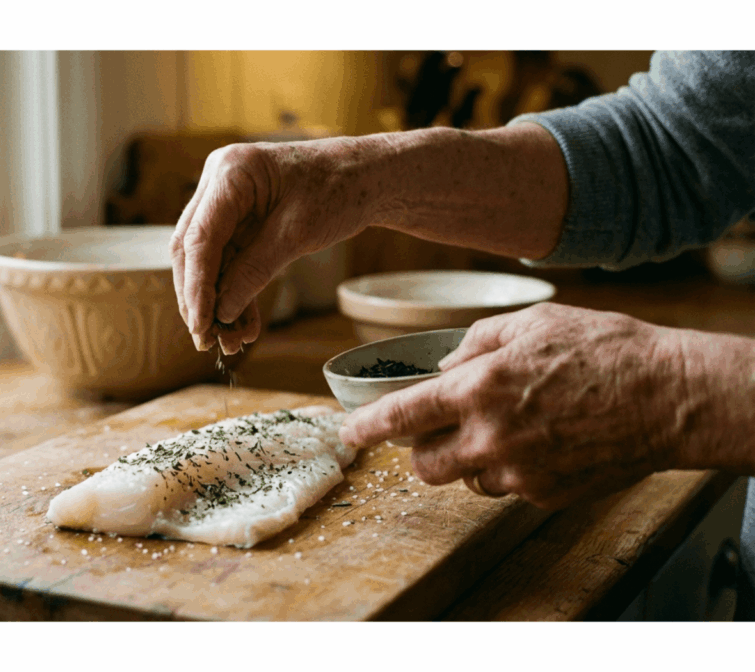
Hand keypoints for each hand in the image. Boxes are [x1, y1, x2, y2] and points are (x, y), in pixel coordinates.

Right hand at [169, 136, 382, 354]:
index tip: (201, 324)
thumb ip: (255, 270)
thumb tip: (222, 312)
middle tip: (206, 339)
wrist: (367, 177)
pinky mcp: (238, 220)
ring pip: (207, 261)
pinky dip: (235, 293)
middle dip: (198, 298)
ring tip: (230, 342)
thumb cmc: (340, 190)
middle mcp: (219, 182)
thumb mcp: (297, 234)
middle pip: (192, 249)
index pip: (199, 237)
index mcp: (231, 172)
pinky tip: (243, 325)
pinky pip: (228, 261)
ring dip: (217, 302)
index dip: (196, 286)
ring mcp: (227, 201)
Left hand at [338, 302, 754, 508]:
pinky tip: (540, 443)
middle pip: (424, 465)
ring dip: (470, 460)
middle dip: (423, 449)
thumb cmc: (602, 348)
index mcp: (476, 390)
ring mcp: (518, 472)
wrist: (669, 396)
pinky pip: (507, 489)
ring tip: (509, 429)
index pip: (400, 417)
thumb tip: (446, 369)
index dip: (366, 428)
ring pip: (466, 480)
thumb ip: (475, 344)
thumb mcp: (530, 323)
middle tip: (442, 428)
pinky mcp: (545, 495)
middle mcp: (488, 438)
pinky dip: (510, 470)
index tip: (349, 434)